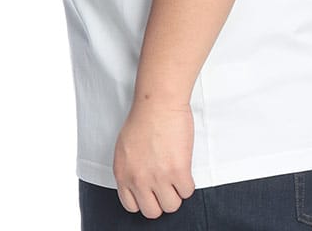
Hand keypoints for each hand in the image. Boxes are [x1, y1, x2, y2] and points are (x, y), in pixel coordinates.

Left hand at [112, 98, 195, 218]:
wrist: (158, 101)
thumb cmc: (143, 116)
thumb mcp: (125, 147)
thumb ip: (130, 168)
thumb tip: (140, 181)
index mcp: (123, 174)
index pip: (132, 206)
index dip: (145, 199)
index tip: (151, 191)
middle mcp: (138, 180)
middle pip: (152, 211)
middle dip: (161, 199)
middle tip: (166, 185)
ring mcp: (158, 177)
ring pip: (171, 205)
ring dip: (176, 193)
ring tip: (177, 176)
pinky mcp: (178, 171)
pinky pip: (187, 191)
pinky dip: (188, 183)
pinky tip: (185, 169)